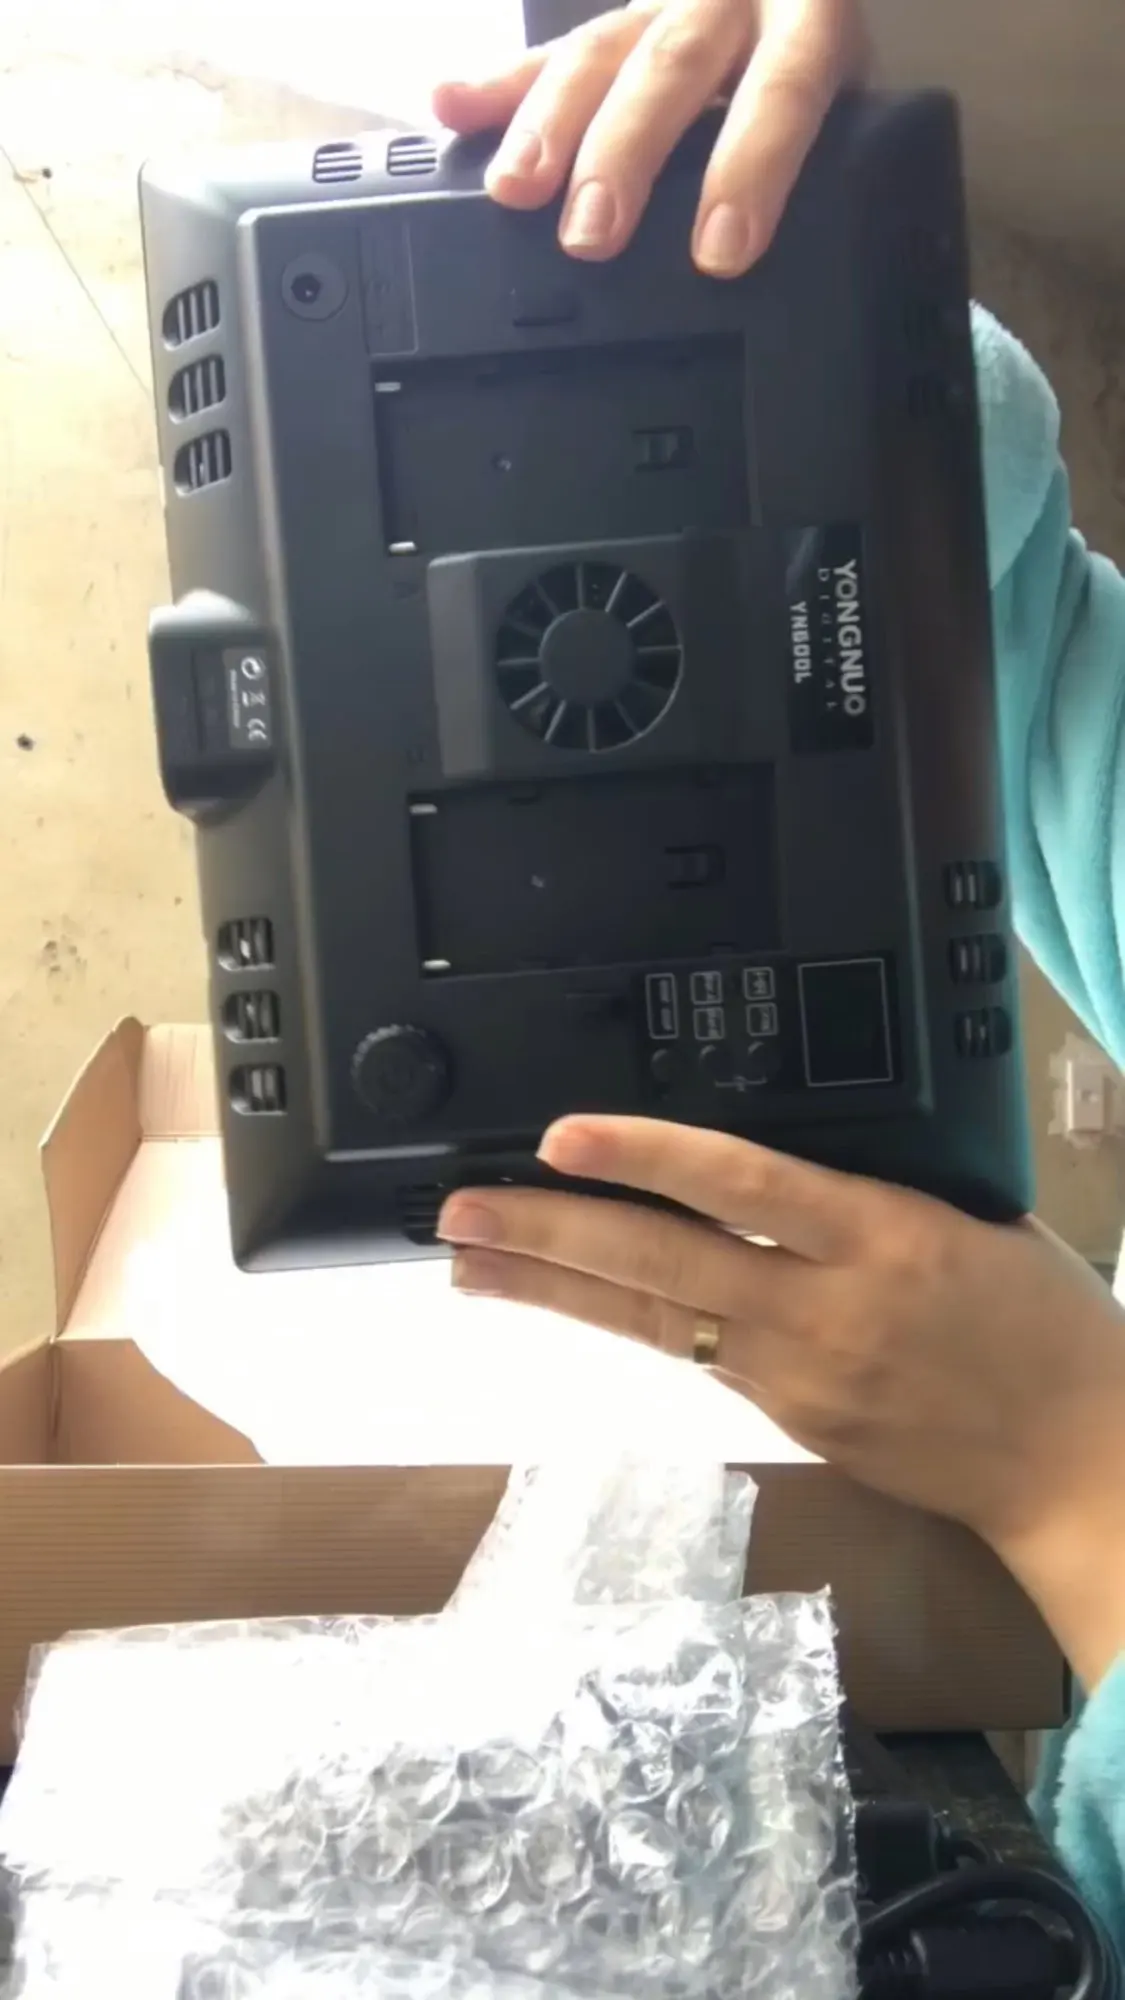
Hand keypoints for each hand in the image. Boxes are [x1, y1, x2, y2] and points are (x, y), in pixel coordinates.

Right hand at [433, 0, 865, 275]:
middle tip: (592, 234)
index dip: (749, 166)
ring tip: (513, 188)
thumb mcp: (851, 114)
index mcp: (808, 24)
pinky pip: (545, 52)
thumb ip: (837, 175)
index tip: (721, 249)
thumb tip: (829, 291)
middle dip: (623, 154)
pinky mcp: (606, 25)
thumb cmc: (815, 74)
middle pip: (669, 68)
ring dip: (549, 126)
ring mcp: (659, 6)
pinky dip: (495, 85)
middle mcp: (728, 2)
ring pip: (599, 54)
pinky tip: (449, 106)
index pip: (782, 90)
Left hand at [439, 1116, 1124, 1688]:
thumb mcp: (973, 1219)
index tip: (563, 1136)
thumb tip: (768, 1156)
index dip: (644, 1157)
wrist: (1079, 1458)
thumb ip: (869, 1191)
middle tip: (458, 1211)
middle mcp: (827, 1309)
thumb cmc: (1042, 1324)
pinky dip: (625, 1327)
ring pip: (657, 1323)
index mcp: (884, 1237)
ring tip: (469, 1267)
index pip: (742, 1183)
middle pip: (663, 1264)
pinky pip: (695, 1360)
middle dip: (549, 1235)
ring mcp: (801, 1377)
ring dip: (555, 1291)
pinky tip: (569, 1305)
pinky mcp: (793, 1423)